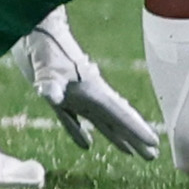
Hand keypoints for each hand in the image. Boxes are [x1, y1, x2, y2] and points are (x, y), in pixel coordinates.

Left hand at [12, 10, 162, 158]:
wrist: (34, 33)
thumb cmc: (44, 49)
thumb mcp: (47, 68)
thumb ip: (50, 83)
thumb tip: (49, 95)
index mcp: (93, 91)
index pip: (120, 114)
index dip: (136, 129)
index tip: (154, 142)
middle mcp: (90, 96)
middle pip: (117, 121)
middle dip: (135, 138)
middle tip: (153, 155)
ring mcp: (76, 97)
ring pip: (102, 122)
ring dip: (116, 138)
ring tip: (133, 153)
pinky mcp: (60, 98)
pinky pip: (75, 121)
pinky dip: (81, 133)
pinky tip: (87, 145)